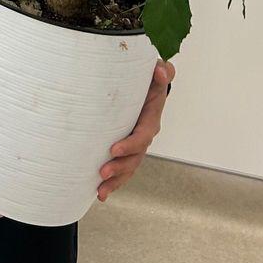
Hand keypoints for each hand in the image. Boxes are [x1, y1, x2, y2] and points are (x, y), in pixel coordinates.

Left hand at [97, 59, 174, 200]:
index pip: (142, 136)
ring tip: (100, 190)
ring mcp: (136, 145)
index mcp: (150, 119)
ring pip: (128, 167)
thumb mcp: (159, 72)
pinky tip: (101, 193)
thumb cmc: (151, 79)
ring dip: (116, 180)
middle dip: (119, 167)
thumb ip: (162, 71)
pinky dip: (114, 182)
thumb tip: (160, 70)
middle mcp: (144, 135)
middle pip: (134, 157)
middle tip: (102, 172)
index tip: (113, 149)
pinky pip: (123, 168)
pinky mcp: (127, 149)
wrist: (149, 86)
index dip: (130, 145)